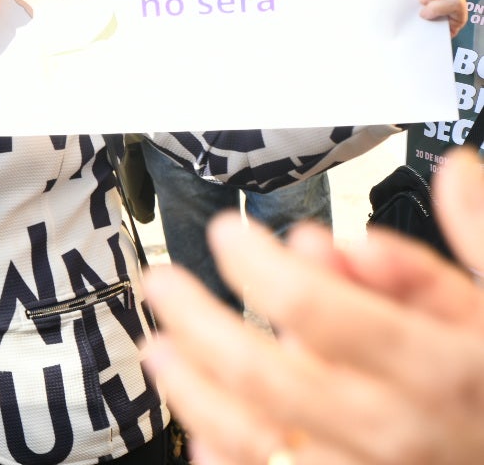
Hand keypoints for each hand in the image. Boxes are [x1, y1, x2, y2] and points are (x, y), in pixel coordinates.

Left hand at [139, 151, 483, 464]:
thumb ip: (480, 241)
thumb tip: (450, 175)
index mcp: (440, 369)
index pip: (319, 310)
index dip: (258, 265)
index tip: (226, 232)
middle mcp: (397, 430)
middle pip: (265, 376)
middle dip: (199, 323)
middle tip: (164, 283)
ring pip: (256, 440)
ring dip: (194, 393)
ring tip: (161, 350)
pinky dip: (226, 459)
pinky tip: (199, 431)